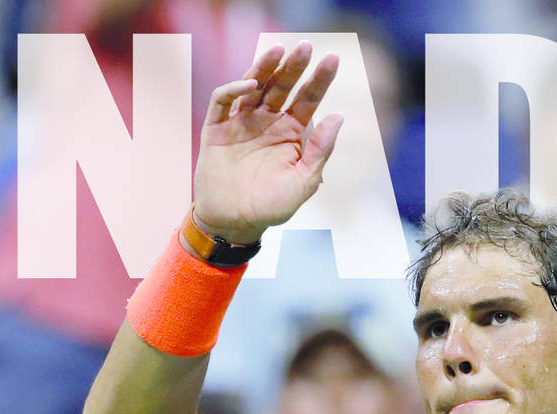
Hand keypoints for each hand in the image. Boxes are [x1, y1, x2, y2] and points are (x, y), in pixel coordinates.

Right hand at [192, 41, 343, 243]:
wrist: (235, 223)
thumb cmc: (272, 206)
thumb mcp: (304, 181)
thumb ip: (320, 149)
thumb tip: (339, 116)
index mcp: (292, 133)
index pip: (308, 99)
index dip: (320, 79)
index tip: (333, 60)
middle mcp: (267, 122)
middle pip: (282, 86)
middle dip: (294, 66)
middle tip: (305, 47)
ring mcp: (242, 123)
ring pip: (254, 86)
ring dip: (265, 67)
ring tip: (278, 51)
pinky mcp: (217, 129)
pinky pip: (223, 102)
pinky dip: (235, 90)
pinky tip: (250, 86)